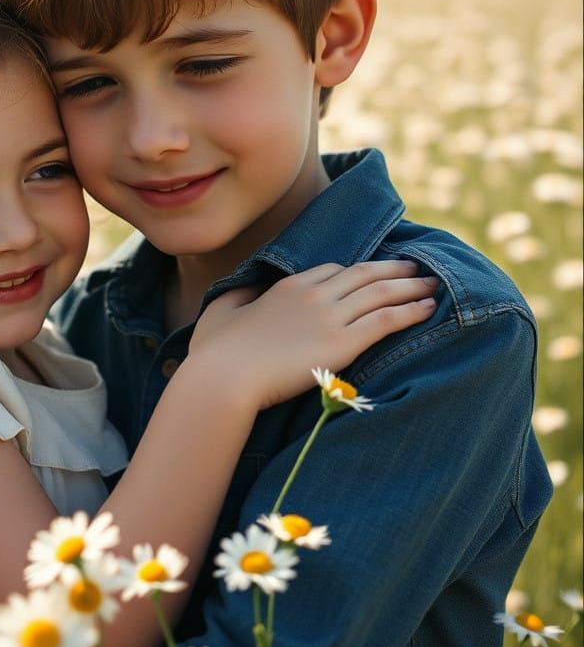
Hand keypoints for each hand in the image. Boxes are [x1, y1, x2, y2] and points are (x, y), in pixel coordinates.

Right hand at [189, 260, 436, 408]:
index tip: (372, 273)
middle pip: (364, 274)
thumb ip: (239, 296)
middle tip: (417, 269)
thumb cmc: (214, 353)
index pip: (331, 270)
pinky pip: (386, 320)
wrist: (224, 378)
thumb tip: (248, 290)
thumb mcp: (220, 313)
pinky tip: (429, 309)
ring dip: (411, 287)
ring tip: (433, 285)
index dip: (356, 271)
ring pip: (382, 293)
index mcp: (287, 287)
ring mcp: (330, 317)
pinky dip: (411, 311)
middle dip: (394, 270)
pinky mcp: (343, 344)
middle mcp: (313, 295)